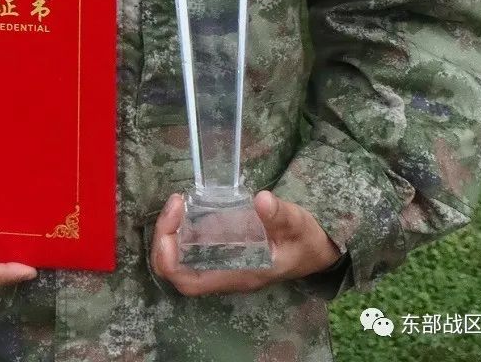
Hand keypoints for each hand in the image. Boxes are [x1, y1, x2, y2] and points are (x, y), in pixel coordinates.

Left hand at [150, 191, 340, 296]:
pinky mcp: (225, 251)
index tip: (174, 217)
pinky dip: (183, 229)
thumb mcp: (297, 225)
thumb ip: (280, 215)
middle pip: (177, 272)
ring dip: (171, 232)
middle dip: (164, 239)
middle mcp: (225, 274)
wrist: (315, 251)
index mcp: (239, 274)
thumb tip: (262, 200)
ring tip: (177, 201)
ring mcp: (223, 264)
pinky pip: (193, 248)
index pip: (189, 281)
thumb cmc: (305, 242)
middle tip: (174, 203)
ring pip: (182, 260)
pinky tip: (188, 206)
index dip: (170, 255)